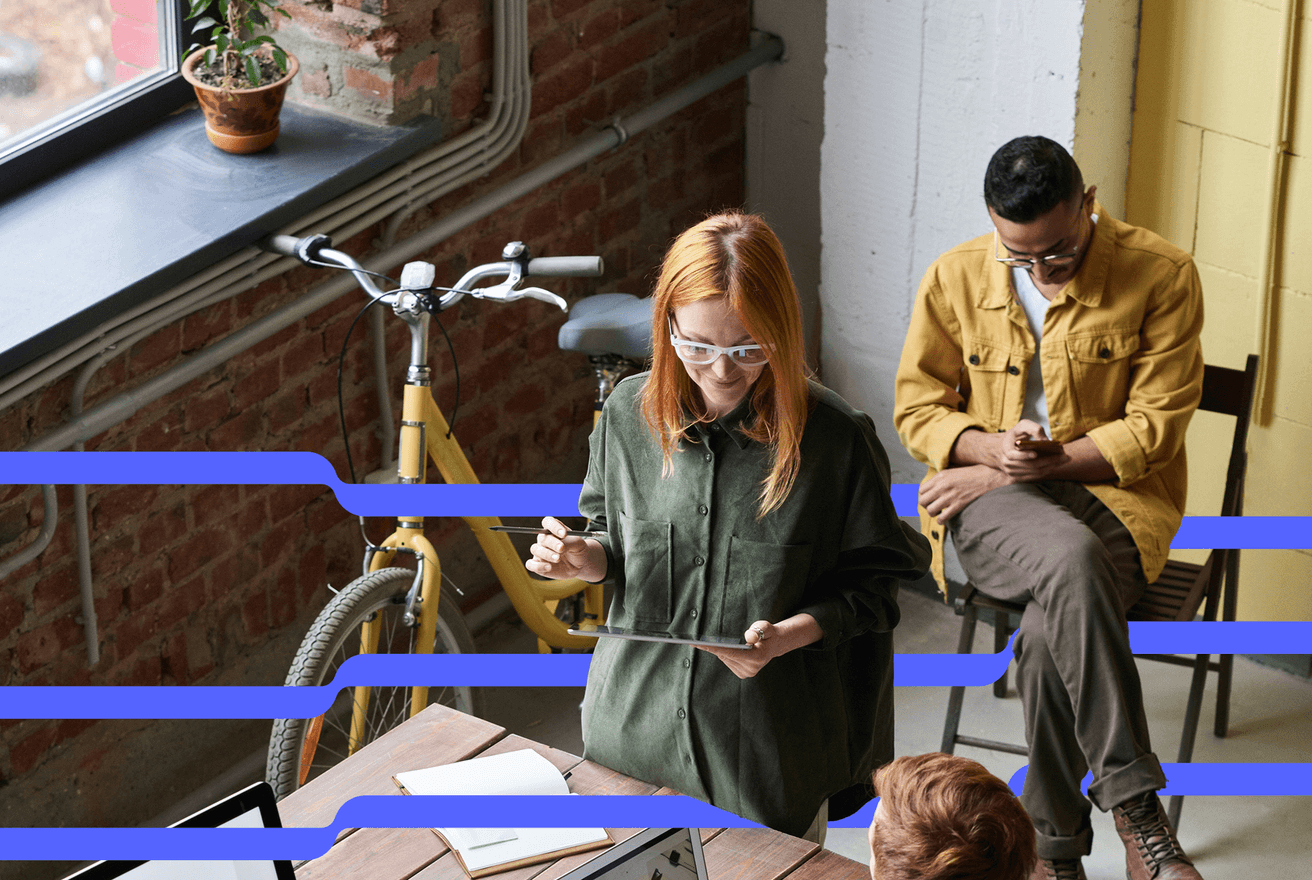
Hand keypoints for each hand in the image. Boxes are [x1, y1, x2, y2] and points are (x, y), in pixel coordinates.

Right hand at [525, 516, 605, 581]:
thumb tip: (560, 547)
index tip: (564, 534)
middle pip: (542, 537)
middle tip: (562, 548)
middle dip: (552, 543)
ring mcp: (540, 552)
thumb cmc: (578, 550)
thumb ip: (570, 542)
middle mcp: (545, 540)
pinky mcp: (538, 565)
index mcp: (553, 530)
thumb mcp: (579, 544)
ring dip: (546, 554)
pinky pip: (531, 564)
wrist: (580, 564)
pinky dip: (538, 566)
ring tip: (558, 559)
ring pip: (535, 549)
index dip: (554, 526)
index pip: (548, 522)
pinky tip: (549, 567)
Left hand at [697, 615, 821, 678]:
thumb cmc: (768, 633)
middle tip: (693, 641)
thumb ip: (759, 630)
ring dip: (718, 650)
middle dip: (711, 648)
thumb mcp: (766, 627)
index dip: (714, 648)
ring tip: (707, 642)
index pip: (730, 652)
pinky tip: (722, 648)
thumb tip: (749, 637)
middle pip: (725, 656)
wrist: (774, 644)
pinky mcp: (743, 674)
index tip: (699, 645)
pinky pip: (727, 661)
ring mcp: (747, 673)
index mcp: (757, 657)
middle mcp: (751, 669)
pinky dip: (724, 654)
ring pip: (725, 659)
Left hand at [920, 464, 1011, 522]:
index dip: (924, 496)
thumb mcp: (954, 470)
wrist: (991, 477)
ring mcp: (950, 495)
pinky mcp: (958, 504)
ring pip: (930, 510)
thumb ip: (942, 478)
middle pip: (922, 501)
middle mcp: (942, 485)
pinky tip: (945, 518)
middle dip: (926, 506)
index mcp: (940, 476)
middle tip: (933, 507)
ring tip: (939, 513)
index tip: (929, 499)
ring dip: (933, 514)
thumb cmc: (974, 473)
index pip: (921, 490)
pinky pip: (942, 517)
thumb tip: (933, 486)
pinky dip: (941, 520)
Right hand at [995, 420, 1069, 479]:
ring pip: (1035, 473)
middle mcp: (1007, 464)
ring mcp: (1013, 473)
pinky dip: (1047, 470)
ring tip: (1064, 459)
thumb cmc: (1014, 436)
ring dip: (1051, 466)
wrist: (1001, 449)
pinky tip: (1057, 464)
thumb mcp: (1021, 426)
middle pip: (1030, 465)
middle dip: (1048, 461)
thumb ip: (1034, 429)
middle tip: (1064, 455)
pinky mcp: (1019, 478)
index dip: (1024, 455)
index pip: (1013, 456)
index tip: (1036, 453)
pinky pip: (1035, 477)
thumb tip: (1047, 440)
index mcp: (1005, 450)